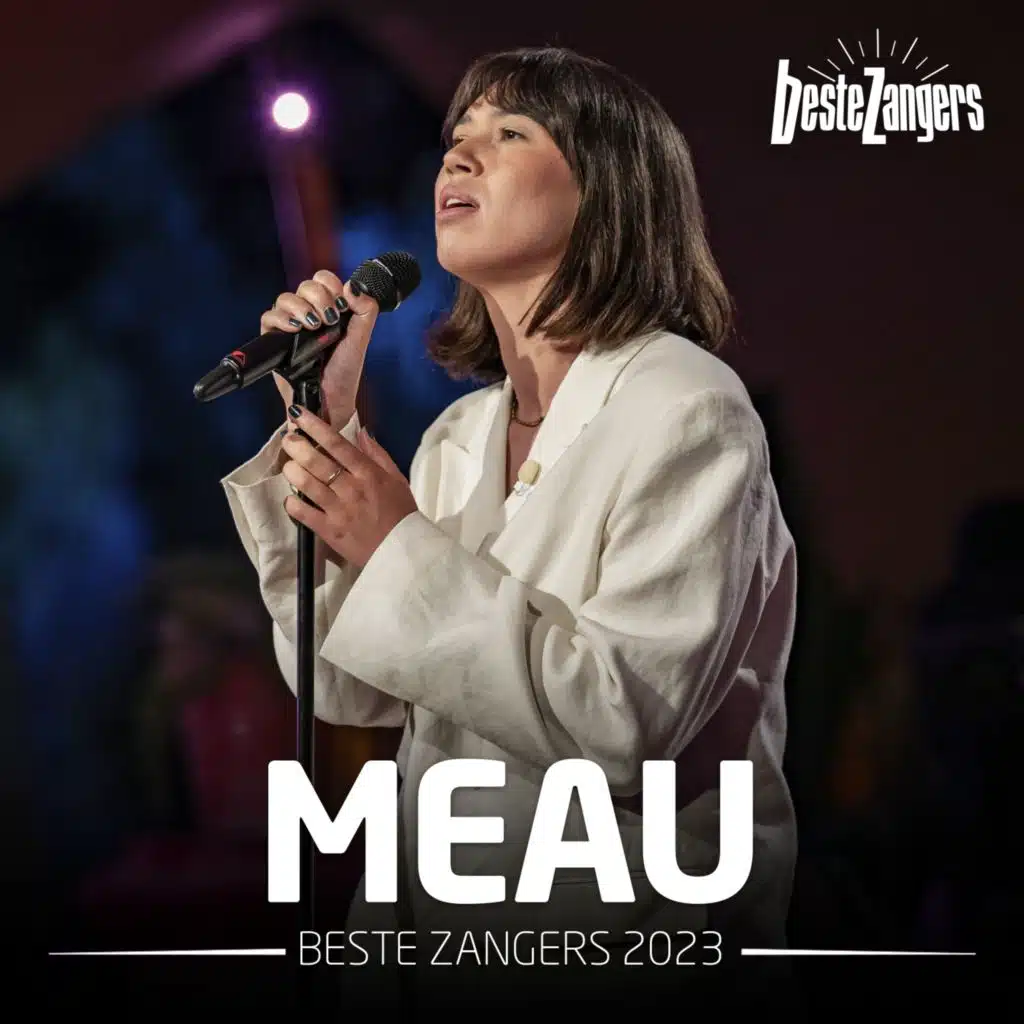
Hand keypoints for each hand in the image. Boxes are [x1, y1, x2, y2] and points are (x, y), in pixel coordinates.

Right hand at [258, 270, 379, 429]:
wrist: (330, 398)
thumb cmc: (344, 370)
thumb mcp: (361, 339)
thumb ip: (365, 310)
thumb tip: (352, 286)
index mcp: (329, 307)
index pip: (324, 279)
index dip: (331, 285)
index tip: (342, 306)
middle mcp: (308, 312)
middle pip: (305, 285)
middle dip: (319, 297)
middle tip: (330, 319)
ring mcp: (290, 324)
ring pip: (286, 298)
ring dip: (301, 307)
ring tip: (314, 325)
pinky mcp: (275, 338)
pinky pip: (268, 317)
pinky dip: (281, 318)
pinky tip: (296, 328)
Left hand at [280, 405, 417, 568]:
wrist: (403, 551)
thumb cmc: (401, 513)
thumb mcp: (397, 478)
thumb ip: (378, 454)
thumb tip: (361, 431)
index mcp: (368, 473)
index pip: (337, 444)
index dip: (315, 426)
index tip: (299, 415)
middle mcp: (351, 488)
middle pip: (318, 461)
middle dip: (298, 446)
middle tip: (288, 439)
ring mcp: (338, 510)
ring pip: (307, 484)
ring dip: (292, 471)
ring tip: (287, 465)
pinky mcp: (329, 531)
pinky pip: (304, 513)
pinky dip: (293, 503)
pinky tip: (291, 498)